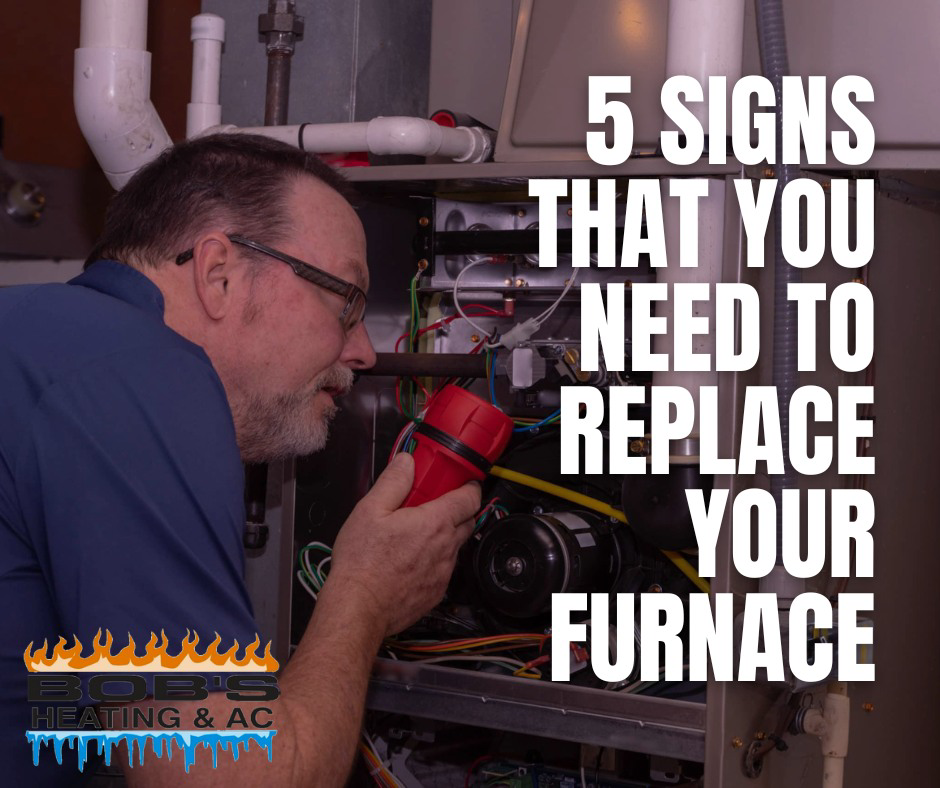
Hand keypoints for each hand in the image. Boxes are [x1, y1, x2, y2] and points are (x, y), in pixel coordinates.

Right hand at [328, 452, 480, 635]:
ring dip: (444, 535)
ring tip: (414, 532)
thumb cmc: (362, 563)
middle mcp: (446, 548)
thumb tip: (406, 462)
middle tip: (433, 502)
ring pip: (455, 546)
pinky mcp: (436, 592)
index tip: (460, 480)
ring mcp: (443, 572)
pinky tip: (410, 559)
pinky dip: (434, 559)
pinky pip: (444, 569)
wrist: (359, 607)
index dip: (469, 485)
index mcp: (435, 523)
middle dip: (457, 508)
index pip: (470, 498)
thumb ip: (393, 481)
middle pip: (468, 520)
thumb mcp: (370, 509)